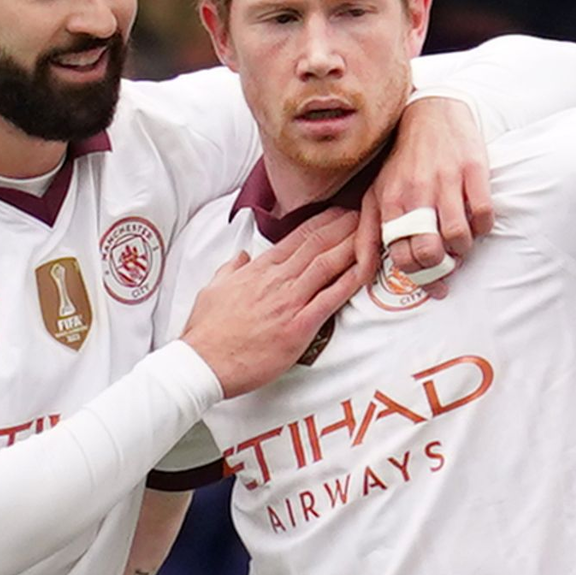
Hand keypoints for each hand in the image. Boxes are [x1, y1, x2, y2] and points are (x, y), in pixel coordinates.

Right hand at [183, 209, 363, 397]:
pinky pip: (331, 299)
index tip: (339, 211)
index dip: (322, 222)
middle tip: (365, 212)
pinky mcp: (299, 326)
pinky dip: (350, 282)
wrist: (203, 363)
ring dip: (352, 245)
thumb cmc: (207, 332)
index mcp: (258, 270)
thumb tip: (242, 256)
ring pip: (327, 264)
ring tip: (372, 230)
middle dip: (344, 225)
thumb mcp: (213, 289)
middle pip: (317, 244)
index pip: (297, 237)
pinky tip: (367, 270)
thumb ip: (231, 269)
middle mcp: (277, 280)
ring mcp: (289, 302)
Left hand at [357, 97, 494, 285]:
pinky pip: (483, 214)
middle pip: (430, 252)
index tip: (432, 279)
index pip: (403, 257)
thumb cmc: (401, 161)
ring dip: (464, 249)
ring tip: (462, 243)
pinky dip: (483, 226)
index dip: (420, 277)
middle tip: (449, 263)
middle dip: (443, 267)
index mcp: (391, 203)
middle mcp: (416, 193)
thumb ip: (367, 235)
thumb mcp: (375, 194)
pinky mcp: (473, 170)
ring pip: (459, 237)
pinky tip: (477, 222)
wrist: (430, 112)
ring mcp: (445, 181)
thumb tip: (364, 276)